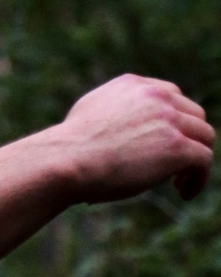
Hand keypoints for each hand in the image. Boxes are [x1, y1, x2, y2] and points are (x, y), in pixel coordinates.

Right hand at [57, 73, 214, 201]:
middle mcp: (154, 96)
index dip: (174, 121)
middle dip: (189, 139)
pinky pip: (205, 160)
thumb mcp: (93, 109)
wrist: (71, 156)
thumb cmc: (74, 142)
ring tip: (177, 182)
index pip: (172, 95)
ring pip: (205, 136)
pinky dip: (198, 178)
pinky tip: (181, 192)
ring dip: (196, 159)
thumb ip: (116, 108)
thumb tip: (120, 124)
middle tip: (173, 165)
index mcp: (133, 84)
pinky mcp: (178, 147)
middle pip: (195, 114)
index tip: (164, 143)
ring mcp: (168, 120)